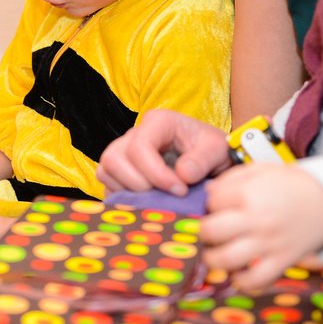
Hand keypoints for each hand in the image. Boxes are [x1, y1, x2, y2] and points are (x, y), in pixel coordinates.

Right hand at [97, 108, 231, 195]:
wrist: (209, 159)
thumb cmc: (211, 150)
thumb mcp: (217, 150)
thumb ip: (203, 160)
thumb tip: (182, 174)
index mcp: (158, 122)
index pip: (139, 146)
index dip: (155, 173)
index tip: (180, 190)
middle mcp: (134, 134)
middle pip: (114, 158)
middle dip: (138, 183)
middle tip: (166, 195)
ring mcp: (124, 151)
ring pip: (105, 170)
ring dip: (128, 190)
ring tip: (156, 199)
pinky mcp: (120, 170)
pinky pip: (107, 184)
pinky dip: (122, 197)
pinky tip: (147, 202)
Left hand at [199, 162, 322, 291]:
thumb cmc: (293, 183)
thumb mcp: (261, 169)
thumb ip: (231, 178)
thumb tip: (208, 191)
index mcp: (249, 194)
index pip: (213, 202)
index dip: (211, 204)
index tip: (219, 206)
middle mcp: (256, 220)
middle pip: (211, 231)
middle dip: (205, 232)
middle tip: (211, 231)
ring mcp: (269, 243)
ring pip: (227, 259)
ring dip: (213, 259)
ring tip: (215, 254)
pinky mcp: (282, 261)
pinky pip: (255, 280)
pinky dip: (241, 282)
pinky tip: (238, 274)